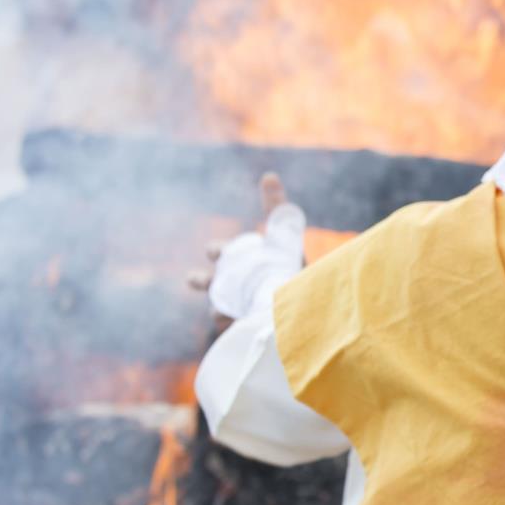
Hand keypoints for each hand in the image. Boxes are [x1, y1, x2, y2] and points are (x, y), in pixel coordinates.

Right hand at [188, 172, 292, 331]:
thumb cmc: (289, 266)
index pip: (222, 254)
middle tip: (197, 280)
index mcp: (240, 262)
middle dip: (202, 281)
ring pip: (217, 309)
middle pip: (210, 284)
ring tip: (221, 311)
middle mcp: (233, 285)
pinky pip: (231, 329)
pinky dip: (230, 326)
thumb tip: (268, 175)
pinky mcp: (243, 328)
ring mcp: (236, 308)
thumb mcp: (285, 237)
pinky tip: (235, 325)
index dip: (217, 251)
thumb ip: (275, 208)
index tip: (214, 251)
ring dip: (217, 308)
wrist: (306, 301)